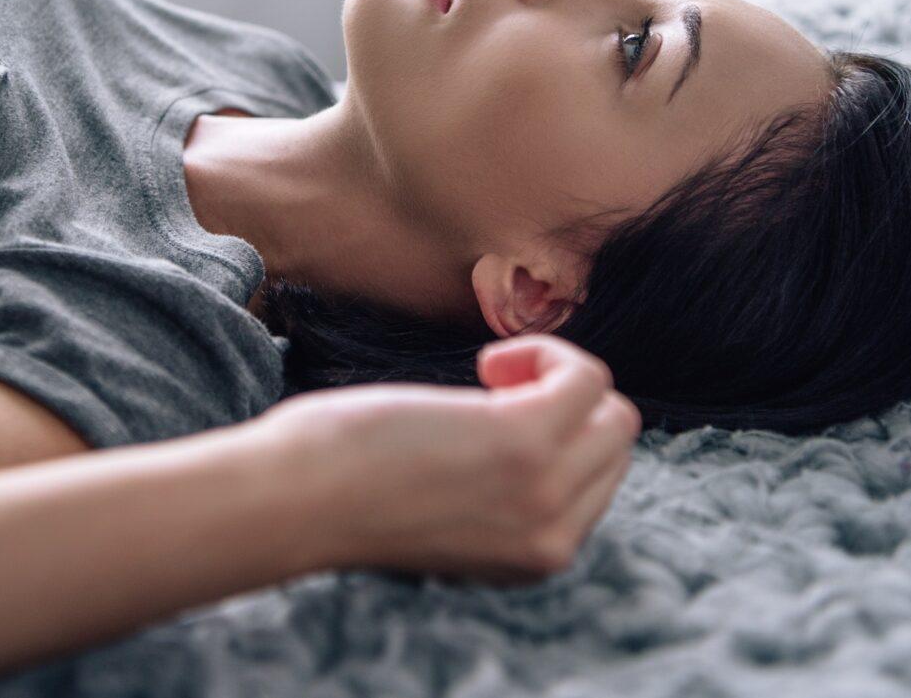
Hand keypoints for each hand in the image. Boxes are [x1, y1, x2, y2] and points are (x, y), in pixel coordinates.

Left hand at [254, 334, 639, 584]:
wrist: (296, 500)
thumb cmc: (347, 490)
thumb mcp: (449, 511)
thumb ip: (501, 495)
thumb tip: (534, 441)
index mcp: (537, 558)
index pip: (597, 485)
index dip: (554, 437)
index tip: (490, 421)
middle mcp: (553, 538)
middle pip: (613, 445)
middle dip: (563, 405)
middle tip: (489, 394)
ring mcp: (544, 492)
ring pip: (613, 411)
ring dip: (557, 375)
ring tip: (489, 376)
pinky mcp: (525, 442)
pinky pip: (586, 377)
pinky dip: (545, 352)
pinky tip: (487, 363)